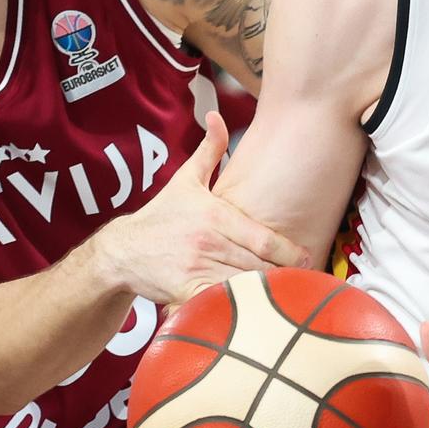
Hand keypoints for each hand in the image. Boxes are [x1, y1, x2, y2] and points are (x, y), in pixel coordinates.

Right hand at [92, 111, 312, 301]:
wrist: (122, 250)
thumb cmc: (161, 216)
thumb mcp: (185, 180)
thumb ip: (209, 150)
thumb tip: (217, 115)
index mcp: (215, 215)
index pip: (262, 238)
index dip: (288, 252)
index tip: (306, 258)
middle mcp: (208, 241)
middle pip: (258, 264)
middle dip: (282, 274)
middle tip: (302, 281)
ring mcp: (197, 268)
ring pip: (244, 284)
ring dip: (266, 293)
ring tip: (286, 297)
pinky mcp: (186, 291)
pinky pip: (220, 302)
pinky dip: (238, 308)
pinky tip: (254, 311)